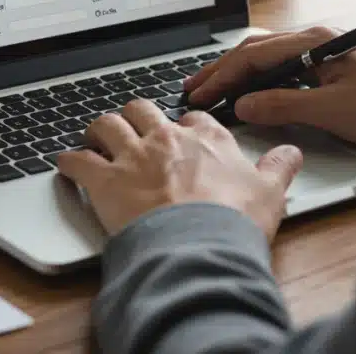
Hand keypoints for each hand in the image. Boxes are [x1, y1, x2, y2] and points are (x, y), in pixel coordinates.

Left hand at [56, 101, 302, 238]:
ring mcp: (132, 156)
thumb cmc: (233, 222)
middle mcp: (165, 139)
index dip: (184, 125)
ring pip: (105, 124)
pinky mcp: (104, 180)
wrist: (198, 246)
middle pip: (141, 109)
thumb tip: (291, 153)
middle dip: (135, 116)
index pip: (192, 117)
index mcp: (206, 139)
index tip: (181, 135)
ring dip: (98, 130)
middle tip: (132, 129)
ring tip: (95, 139)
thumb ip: (278, 169)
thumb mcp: (271, 193)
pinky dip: (68, 160)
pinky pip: (77, 160)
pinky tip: (65, 163)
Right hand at [184, 27, 355, 149]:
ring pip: (269, 60)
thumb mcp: (334, 111)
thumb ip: (283, 106)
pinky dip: (261, 82)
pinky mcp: (335, 69)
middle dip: (221, 71)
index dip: (219, 77)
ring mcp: (326, 53)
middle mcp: (317, 40)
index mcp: (314, 41)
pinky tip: (252, 95)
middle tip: (191, 90)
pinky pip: (286, 70)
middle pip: (255, 52)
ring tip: (213, 92)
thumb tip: (243, 107)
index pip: (251, 55)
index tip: (196, 95)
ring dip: (239, 76)